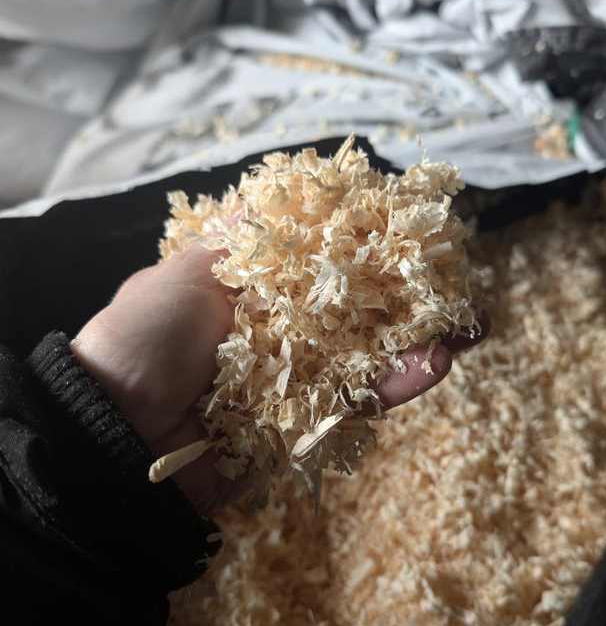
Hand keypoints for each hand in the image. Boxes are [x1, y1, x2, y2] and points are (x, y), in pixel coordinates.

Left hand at [72, 245, 486, 513]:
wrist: (118, 435)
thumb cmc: (145, 339)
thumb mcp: (186, 273)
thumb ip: (242, 242)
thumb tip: (273, 191)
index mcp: (252, 289)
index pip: (320, 258)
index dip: (364, 241)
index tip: (409, 223)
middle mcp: (281, 331)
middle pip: (355, 307)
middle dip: (407, 292)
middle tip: (457, 276)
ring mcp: (297, 379)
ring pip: (367, 354)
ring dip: (419, 338)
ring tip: (467, 325)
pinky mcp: (305, 423)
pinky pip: (357, 402)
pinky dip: (397, 384)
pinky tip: (436, 364)